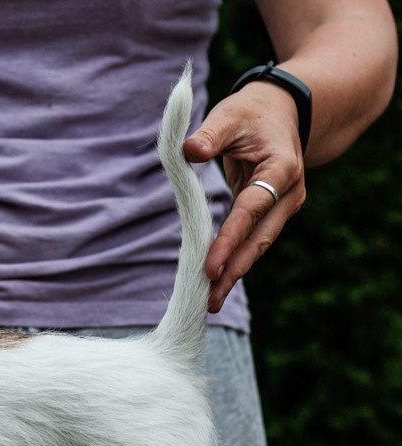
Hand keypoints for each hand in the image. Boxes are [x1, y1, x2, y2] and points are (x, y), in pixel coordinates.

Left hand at [183, 81, 305, 312]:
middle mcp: (288, 194)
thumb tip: (188, 151)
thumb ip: (210, 134)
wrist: (283, 111)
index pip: (250, 212)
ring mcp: (283, 206)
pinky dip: (235, 261)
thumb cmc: (251, 113)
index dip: (229, 241)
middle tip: (210, 301)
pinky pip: (252, 240)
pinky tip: (218, 283)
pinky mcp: (272, 213)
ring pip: (258, 245)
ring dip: (235, 273)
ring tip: (211, 302)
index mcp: (281, 170)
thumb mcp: (229, 115)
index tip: (210, 268)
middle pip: (259, 239)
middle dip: (234, 271)